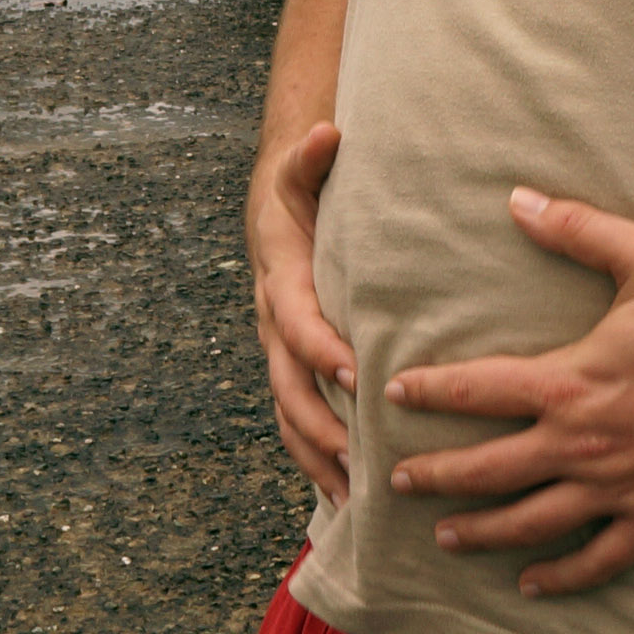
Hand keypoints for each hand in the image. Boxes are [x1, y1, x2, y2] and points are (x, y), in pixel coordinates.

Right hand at [247, 120, 352, 502]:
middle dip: (322, 423)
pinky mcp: (290, 376)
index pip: (296, 324)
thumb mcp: (300, 171)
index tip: (355, 372)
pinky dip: (318, 464)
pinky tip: (348, 502)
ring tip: (354, 494)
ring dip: (319, 457)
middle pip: (288, 387)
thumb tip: (329, 131)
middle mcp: (272, 329)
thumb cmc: (299, 196)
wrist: (274, 218)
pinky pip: (299, 428)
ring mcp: (278, 358)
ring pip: (289, 417)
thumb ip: (311, 157)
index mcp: (280, 283)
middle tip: (361, 451)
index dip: (321, 348)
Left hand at [385, 187, 633, 597]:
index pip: (477, 389)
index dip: (429, 391)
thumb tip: (517, 199)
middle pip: (487, 468)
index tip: (392, 394)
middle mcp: (582, 442)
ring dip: (480, 532)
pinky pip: (597, 558)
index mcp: (572, 379)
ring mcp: (617, 487)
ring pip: (529, 520)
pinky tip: (531, 583)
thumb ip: (579, 230)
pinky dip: (560, 575)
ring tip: (444, 537)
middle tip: (397, 480)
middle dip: (436, 475)